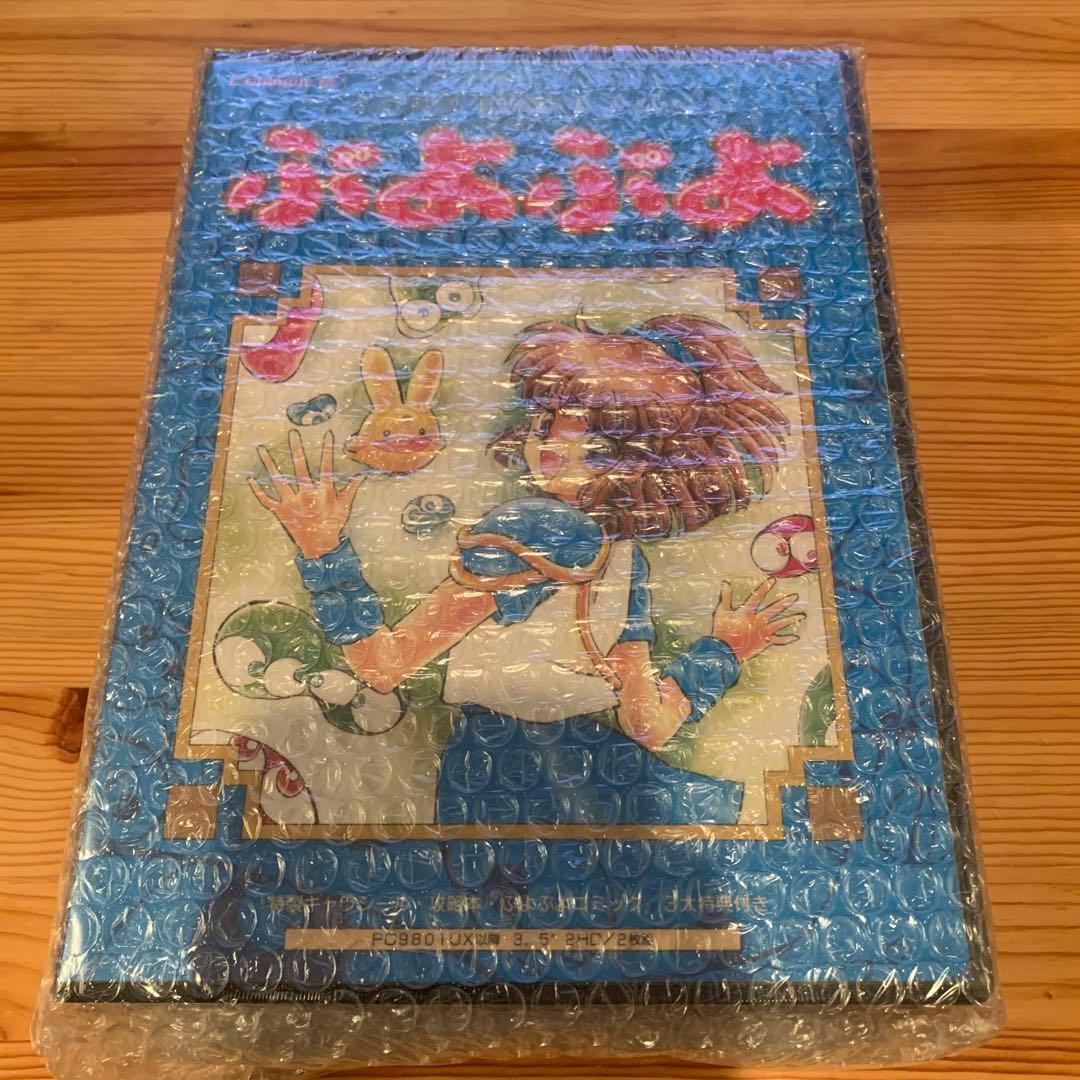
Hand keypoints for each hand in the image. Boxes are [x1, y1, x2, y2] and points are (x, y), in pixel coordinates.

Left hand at [248, 429, 364, 558]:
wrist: (320, 549)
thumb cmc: (333, 527)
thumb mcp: (345, 507)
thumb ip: (351, 489)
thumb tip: (362, 475)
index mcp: (323, 492)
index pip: (326, 466)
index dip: (327, 449)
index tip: (327, 434)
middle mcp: (306, 494)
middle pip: (300, 467)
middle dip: (296, 449)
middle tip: (292, 433)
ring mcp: (291, 502)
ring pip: (278, 479)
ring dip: (269, 464)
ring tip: (261, 449)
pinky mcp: (281, 512)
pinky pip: (266, 500)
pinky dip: (257, 490)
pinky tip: (250, 479)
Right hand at [711, 577, 802, 662]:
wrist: (724, 650)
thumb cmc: (721, 630)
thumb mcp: (721, 612)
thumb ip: (725, 597)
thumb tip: (726, 583)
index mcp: (747, 613)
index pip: (757, 597)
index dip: (765, 588)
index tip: (773, 580)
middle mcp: (757, 621)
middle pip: (773, 610)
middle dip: (784, 603)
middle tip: (795, 596)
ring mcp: (762, 632)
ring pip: (779, 625)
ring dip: (790, 620)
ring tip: (800, 616)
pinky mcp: (763, 642)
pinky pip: (777, 640)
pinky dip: (786, 639)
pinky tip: (795, 637)